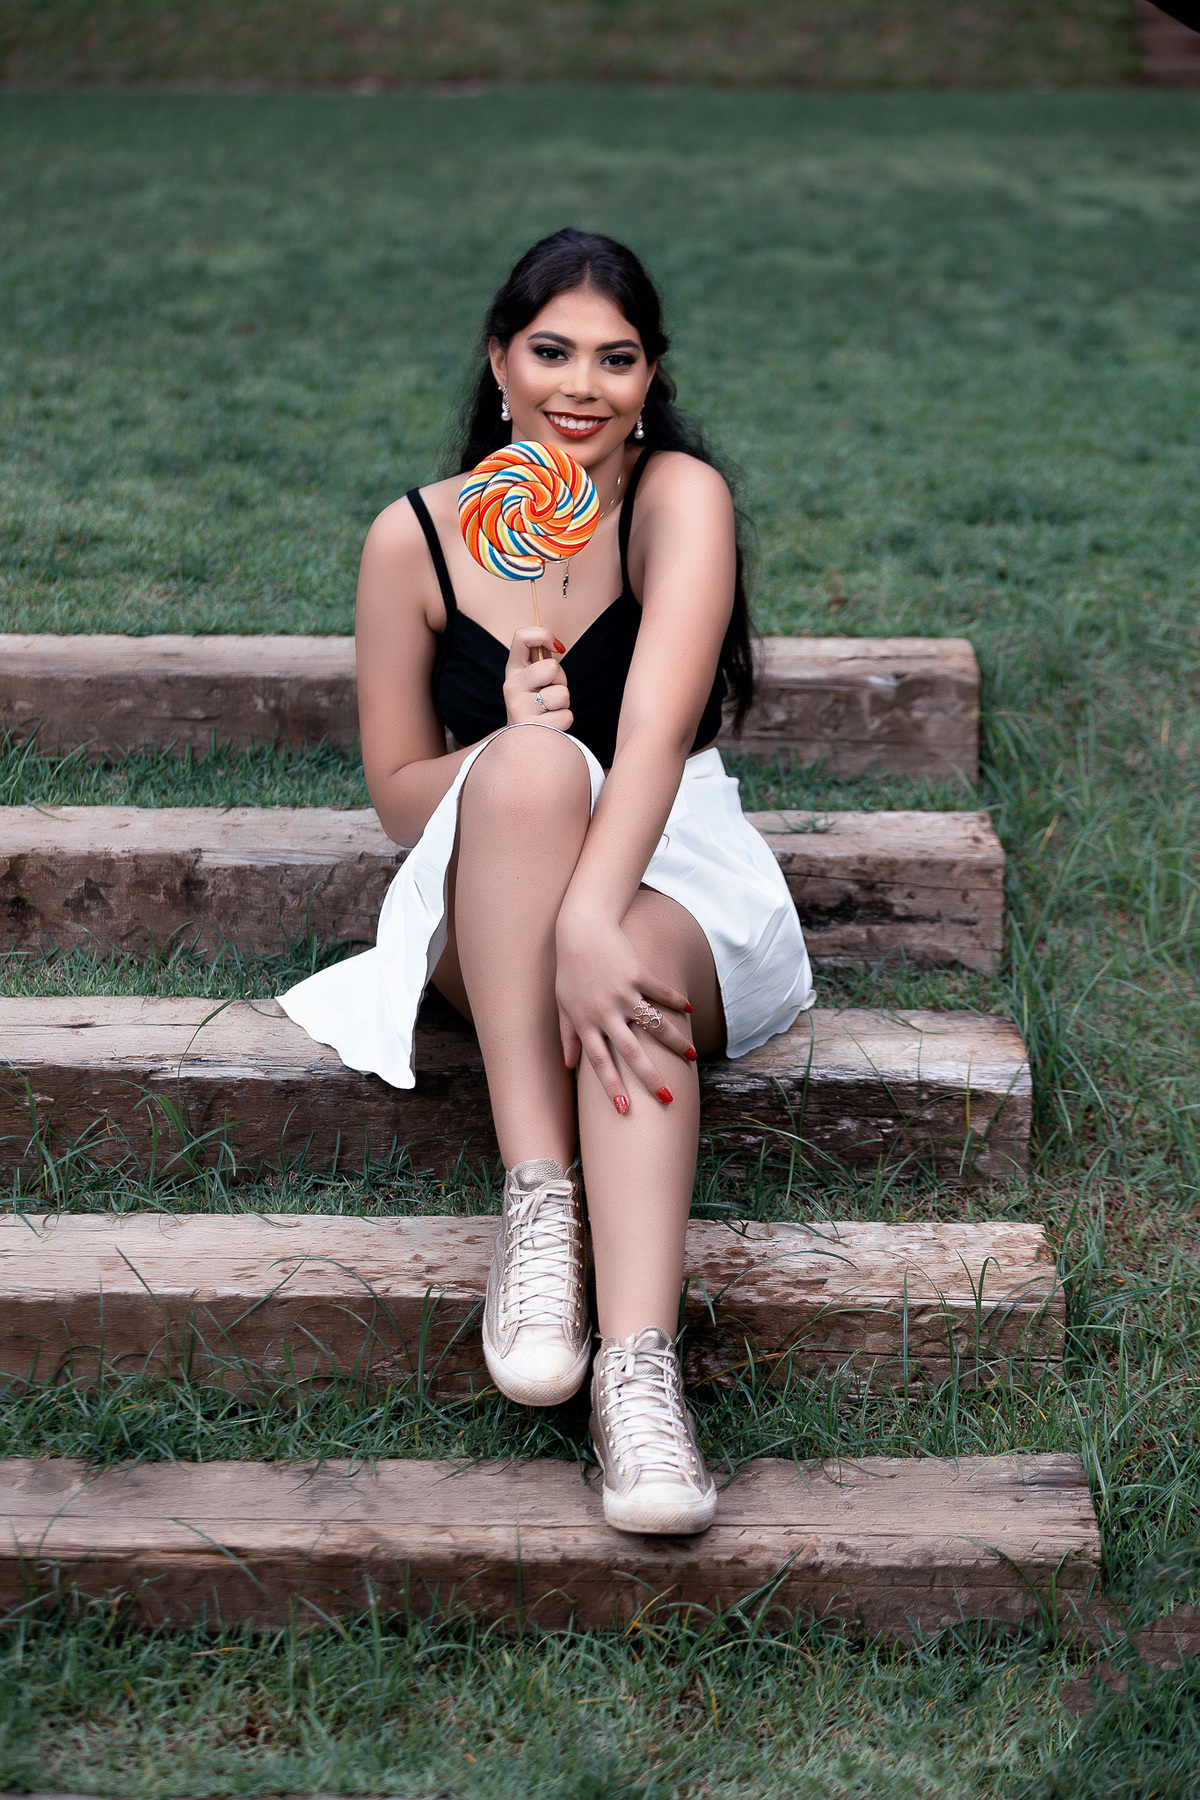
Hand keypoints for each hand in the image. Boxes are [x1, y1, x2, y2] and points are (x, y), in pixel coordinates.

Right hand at [504, 626, 572, 729]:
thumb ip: (541, 657)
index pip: (522, 636)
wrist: (522, 739)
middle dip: (560, 678)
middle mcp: (512, 687)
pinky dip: (564, 718)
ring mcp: (520, 709)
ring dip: (563, 701)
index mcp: (512, 669)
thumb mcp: (532, 676)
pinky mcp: (534, 729)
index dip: (544, 635)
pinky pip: (567, 716)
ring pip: (562, 694)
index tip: (555, 648)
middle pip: (551, 667)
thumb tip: (557, 646)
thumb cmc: (534, 701)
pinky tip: (550, 722)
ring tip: (549, 707)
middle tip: (550, 689)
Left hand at [556, 913, 695, 1106]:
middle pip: (631, 1051)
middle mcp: (605, 1011)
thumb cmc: (570, 970)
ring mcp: (623, 992)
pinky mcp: (638, 973)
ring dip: (675, 1042)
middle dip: (650, 1077)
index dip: (612, 1087)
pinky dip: (677, 1002)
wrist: (581, 929)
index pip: (600, 1063)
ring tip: (691, 1058)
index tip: (624, 1110)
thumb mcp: (563, 1005)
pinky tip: (690, 1012)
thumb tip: (568, 1067)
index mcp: (586, 1023)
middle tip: (667, 1098)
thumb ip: (567, 1037)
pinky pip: (662, 993)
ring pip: (654, 1024)